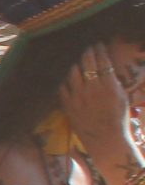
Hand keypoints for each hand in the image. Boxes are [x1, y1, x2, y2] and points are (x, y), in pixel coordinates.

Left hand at [61, 44, 140, 166]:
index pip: (102, 61)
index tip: (98, 45)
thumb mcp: (122, 98)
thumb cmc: (118, 119)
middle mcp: (92, 88)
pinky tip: (68, 78)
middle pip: (86, 63)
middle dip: (87, 53)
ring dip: (76, 65)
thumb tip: (106, 68)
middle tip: (87, 49)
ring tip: (78, 62)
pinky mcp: (67, 104)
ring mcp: (78, 96)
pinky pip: (62, 86)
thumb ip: (113, 82)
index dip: (99, 50)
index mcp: (108, 86)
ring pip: (72, 72)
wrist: (106, 139)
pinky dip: (66, 80)